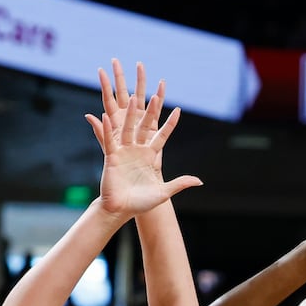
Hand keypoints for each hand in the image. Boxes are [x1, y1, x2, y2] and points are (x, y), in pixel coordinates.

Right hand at [84, 59, 200, 218]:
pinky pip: (109, 140)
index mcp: (150, 156)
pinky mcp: (111, 157)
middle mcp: (137, 150)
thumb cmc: (141, 203)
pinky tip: (106, 116)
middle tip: (156, 96)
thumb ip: (180, 183)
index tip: (178, 110)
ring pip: (128, 129)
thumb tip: (200, 181)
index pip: (162, 136)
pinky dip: (107, 129)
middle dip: (151, 112)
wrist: (121, 209)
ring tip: (134, 98)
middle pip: (145, 127)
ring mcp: (124, 152)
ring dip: (130, 115)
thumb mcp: (164, 192)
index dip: (170, 125)